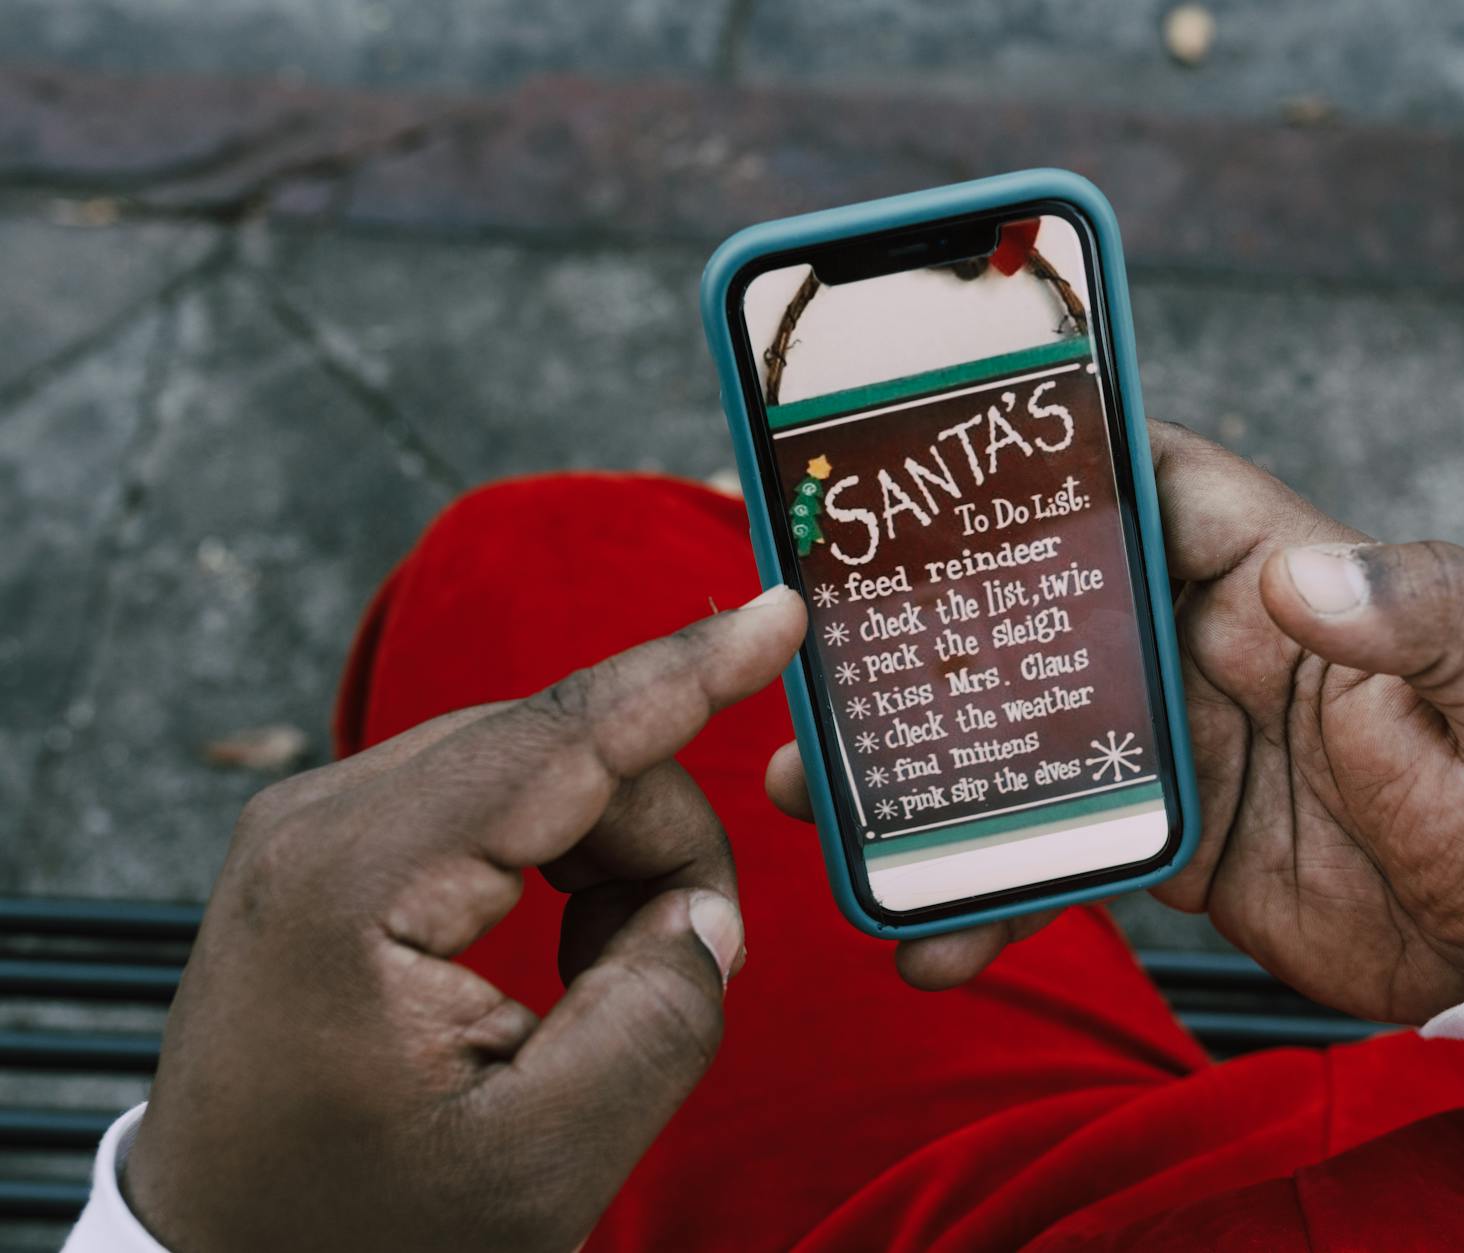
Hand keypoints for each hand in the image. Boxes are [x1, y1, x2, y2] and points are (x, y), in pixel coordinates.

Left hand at [126, 587, 804, 1252]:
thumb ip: (653, 1025)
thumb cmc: (358, 1233)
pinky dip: (565, 865)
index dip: (688, 674)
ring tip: (606, 980)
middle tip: (692, 962)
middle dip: (659, 844)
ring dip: (614, 860)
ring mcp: (317, 824)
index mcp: (356, 885)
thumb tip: (702, 919)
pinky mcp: (332, 844)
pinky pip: (496, 801)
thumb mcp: (535, 1166)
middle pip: (563, 752)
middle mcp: (320, 821)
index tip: (780, 614)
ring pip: (539, 770)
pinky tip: (562, 957)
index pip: (561, 742)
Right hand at [770, 424, 1463, 1021]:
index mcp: (1291, 580)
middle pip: (1056, 611)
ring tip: (819, 794)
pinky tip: (935, 937)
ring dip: (933, 761)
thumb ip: (1433, 618)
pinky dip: (999, 891)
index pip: (1161, 486)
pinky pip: (1069, 855)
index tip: (936, 444)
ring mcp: (1190, 751)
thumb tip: (1306, 576)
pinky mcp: (1180, 845)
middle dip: (939, 619)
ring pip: (1034, 735)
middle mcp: (1218, 652)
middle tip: (823, 641)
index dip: (1060, 452)